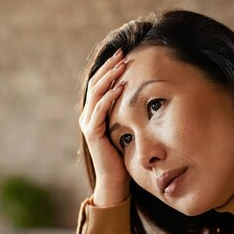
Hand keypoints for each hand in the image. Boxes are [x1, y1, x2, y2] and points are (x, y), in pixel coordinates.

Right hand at [78, 49, 129, 206]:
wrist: (115, 182)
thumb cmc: (123, 158)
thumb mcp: (127, 130)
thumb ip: (128, 114)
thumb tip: (145, 97)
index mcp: (94, 113)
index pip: (99, 84)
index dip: (110, 68)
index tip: (125, 54)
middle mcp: (87, 116)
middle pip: (95, 83)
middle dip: (109, 67)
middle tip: (123, 52)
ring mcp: (88, 124)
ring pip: (96, 93)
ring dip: (109, 77)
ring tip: (122, 65)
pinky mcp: (92, 134)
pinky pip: (99, 110)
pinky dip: (109, 97)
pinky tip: (120, 88)